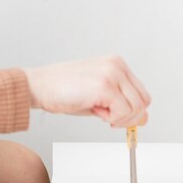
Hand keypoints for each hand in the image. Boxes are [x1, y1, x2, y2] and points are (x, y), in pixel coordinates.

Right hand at [25, 56, 150, 126]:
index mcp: (115, 63)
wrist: (39, 86)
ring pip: (136, 108)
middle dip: (127, 117)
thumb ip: (121, 103)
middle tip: (106, 116)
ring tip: (96, 110)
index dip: (131, 111)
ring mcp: (111, 73)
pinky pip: (123, 113)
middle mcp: (116, 65)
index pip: (141, 93)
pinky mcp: (104, 85)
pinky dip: (111, 119)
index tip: (115, 116)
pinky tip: (94, 109)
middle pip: (143, 101)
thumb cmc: (62, 90)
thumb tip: (142, 119)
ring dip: (118, 118)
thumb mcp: (98, 95)